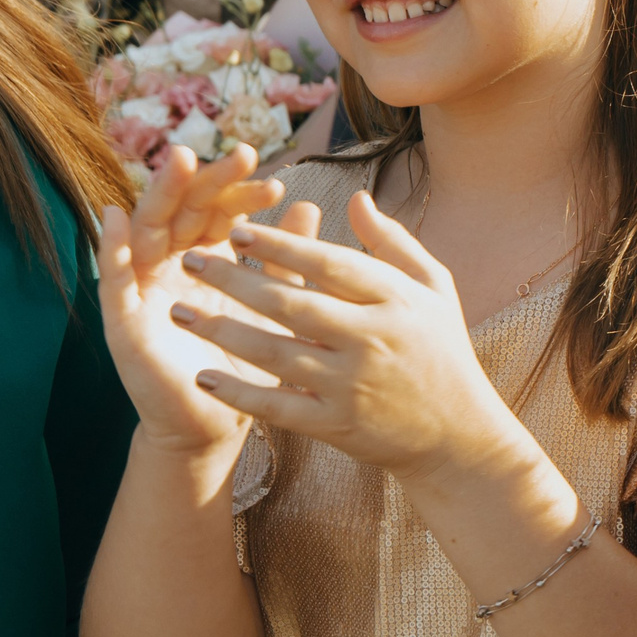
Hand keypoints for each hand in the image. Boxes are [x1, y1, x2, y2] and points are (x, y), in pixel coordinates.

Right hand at [96, 144, 305, 458]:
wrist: (218, 423)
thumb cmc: (248, 363)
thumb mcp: (273, 306)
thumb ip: (284, 260)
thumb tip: (305, 206)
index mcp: (210, 258)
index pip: (222, 212)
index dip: (243, 194)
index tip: (276, 182)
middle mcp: (174, 264)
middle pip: (186, 210)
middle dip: (209, 180)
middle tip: (240, 155)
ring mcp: (145, 288)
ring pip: (149, 230)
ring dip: (161, 194)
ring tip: (180, 161)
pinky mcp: (122, 318)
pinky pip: (112, 277)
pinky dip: (111, 246)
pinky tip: (114, 215)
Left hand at [166, 189, 534, 483]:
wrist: (459, 437)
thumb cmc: (443, 353)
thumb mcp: (436, 290)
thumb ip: (394, 244)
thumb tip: (354, 200)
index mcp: (397, 301)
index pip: (330, 264)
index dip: (281, 246)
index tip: (236, 228)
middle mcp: (374, 340)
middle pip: (292, 304)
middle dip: (234, 280)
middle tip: (190, 259)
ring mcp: (353, 386)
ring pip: (275, 353)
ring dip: (222, 331)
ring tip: (177, 312)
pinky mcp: (338, 425)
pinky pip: (278, 406)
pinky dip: (239, 392)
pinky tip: (203, 376)